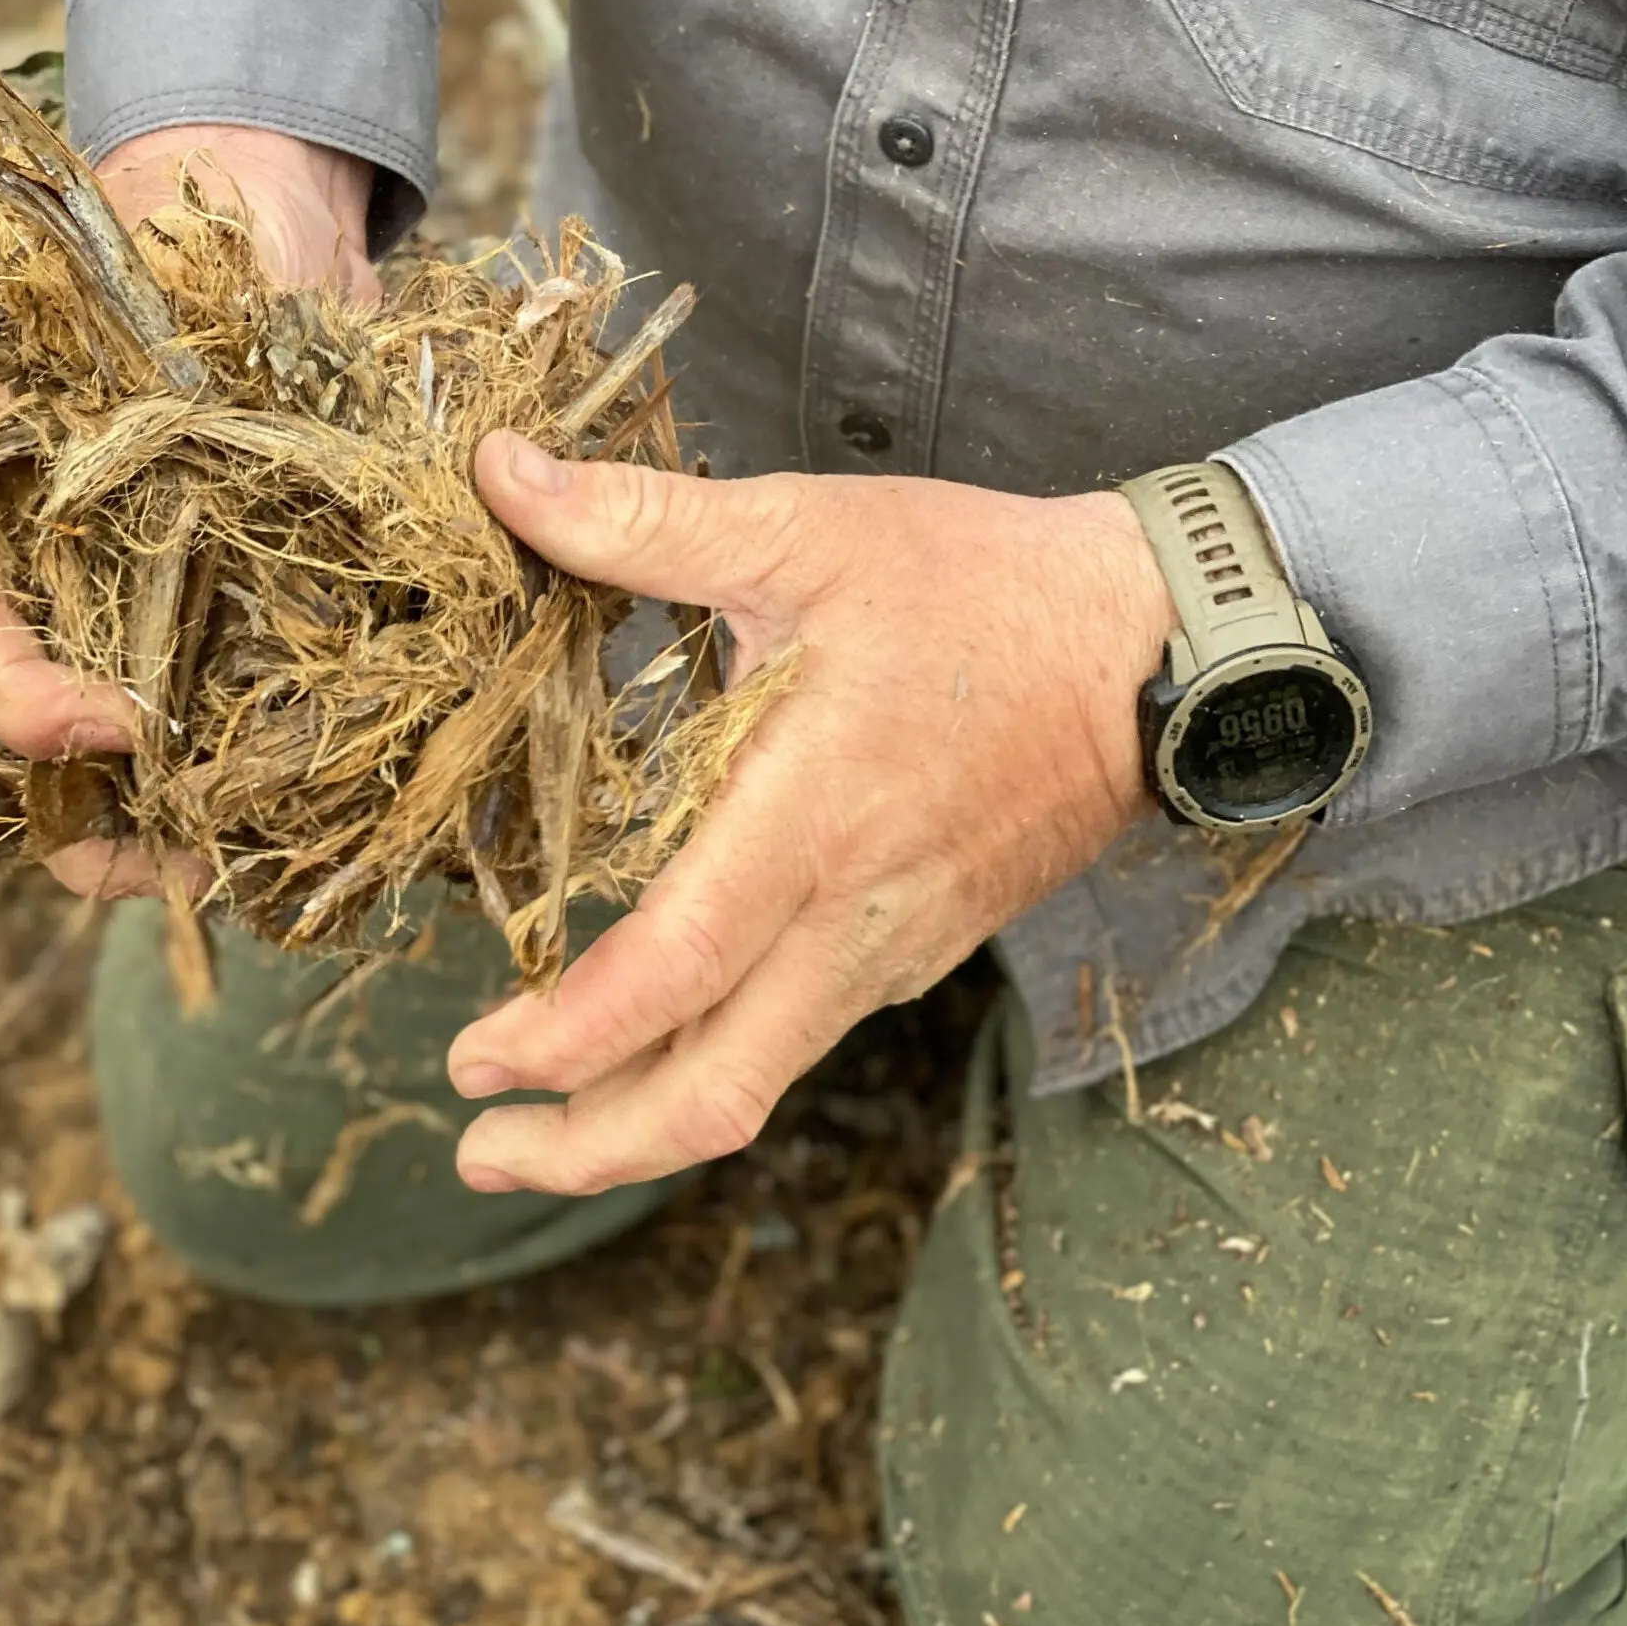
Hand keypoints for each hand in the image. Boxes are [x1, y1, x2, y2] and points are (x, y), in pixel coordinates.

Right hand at [0, 124, 378, 897]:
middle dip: (103, 824)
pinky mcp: (259, 610)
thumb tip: (251, 441)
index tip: (109, 729)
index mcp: (3, 501)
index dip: (20, 701)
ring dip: (189, 827)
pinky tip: (336, 811)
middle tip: (178, 867)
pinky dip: (277, 774)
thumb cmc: (185, 226)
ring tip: (259, 867)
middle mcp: (70, 570)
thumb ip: (163, 350)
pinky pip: (247, 719)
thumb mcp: (155, 270)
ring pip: (142, 760)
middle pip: (47, 740)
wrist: (274, 208)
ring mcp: (160, 599)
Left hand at [446, 440, 1175, 1193]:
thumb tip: (501, 476)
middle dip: (587, 1146)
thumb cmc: (981, 583)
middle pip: (716, 1093)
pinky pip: (802, 1033)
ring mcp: (897, 945)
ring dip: (643, 1120)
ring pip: (759, 1079)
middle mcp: (857, 914)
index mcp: (815, 816)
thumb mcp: (807, 530)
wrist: (1153, 642)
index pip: (676, 972)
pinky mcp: (922, 943)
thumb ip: (644, 521)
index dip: (566, 1039)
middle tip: (480, 1149)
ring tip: (540, 1122)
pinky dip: (714, 1062)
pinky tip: (658, 1032)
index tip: (473, 1063)